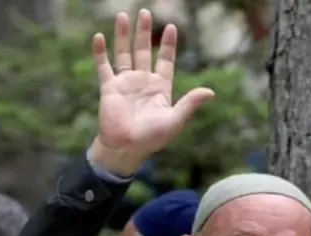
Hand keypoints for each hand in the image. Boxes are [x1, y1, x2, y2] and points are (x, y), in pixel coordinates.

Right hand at [88, 10, 214, 176]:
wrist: (127, 148)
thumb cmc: (152, 138)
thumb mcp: (175, 119)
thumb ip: (190, 103)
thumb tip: (210, 92)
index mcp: (160, 87)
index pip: (165, 60)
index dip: (168, 44)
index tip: (171, 27)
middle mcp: (142, 81)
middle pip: (143, 51)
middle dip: (144, 32)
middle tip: (145, 11)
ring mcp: (125, 83)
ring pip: (124, 53)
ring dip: (123, 35)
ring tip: (123, 15)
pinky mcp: (109, 88)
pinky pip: (104, 66)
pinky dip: (100, 53)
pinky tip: (99, 37)